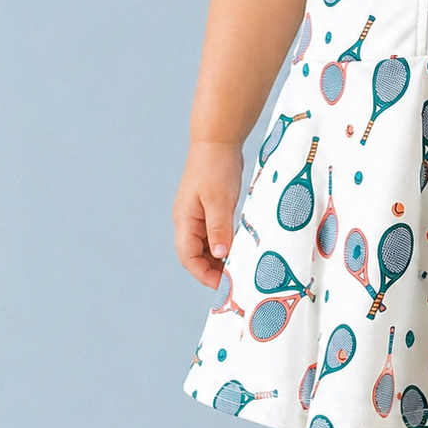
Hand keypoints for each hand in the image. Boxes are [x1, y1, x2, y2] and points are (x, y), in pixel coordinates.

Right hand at [172, 142, 243, 287]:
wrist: (218, 141)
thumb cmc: (215, 168)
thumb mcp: (219, 200)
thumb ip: (219, 228)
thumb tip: (221, 256)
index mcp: (185, 221)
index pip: (188, 258)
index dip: (203, 274)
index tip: (224, 285)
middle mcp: (189, 222)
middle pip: (197, 257)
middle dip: (214, 271)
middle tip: (238, 281)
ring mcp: (200, 217)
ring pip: (209, 248)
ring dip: (222, 260)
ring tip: (242, 269)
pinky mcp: (212, 211)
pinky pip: (218, 236)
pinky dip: (228, 246)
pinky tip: (243, 251)